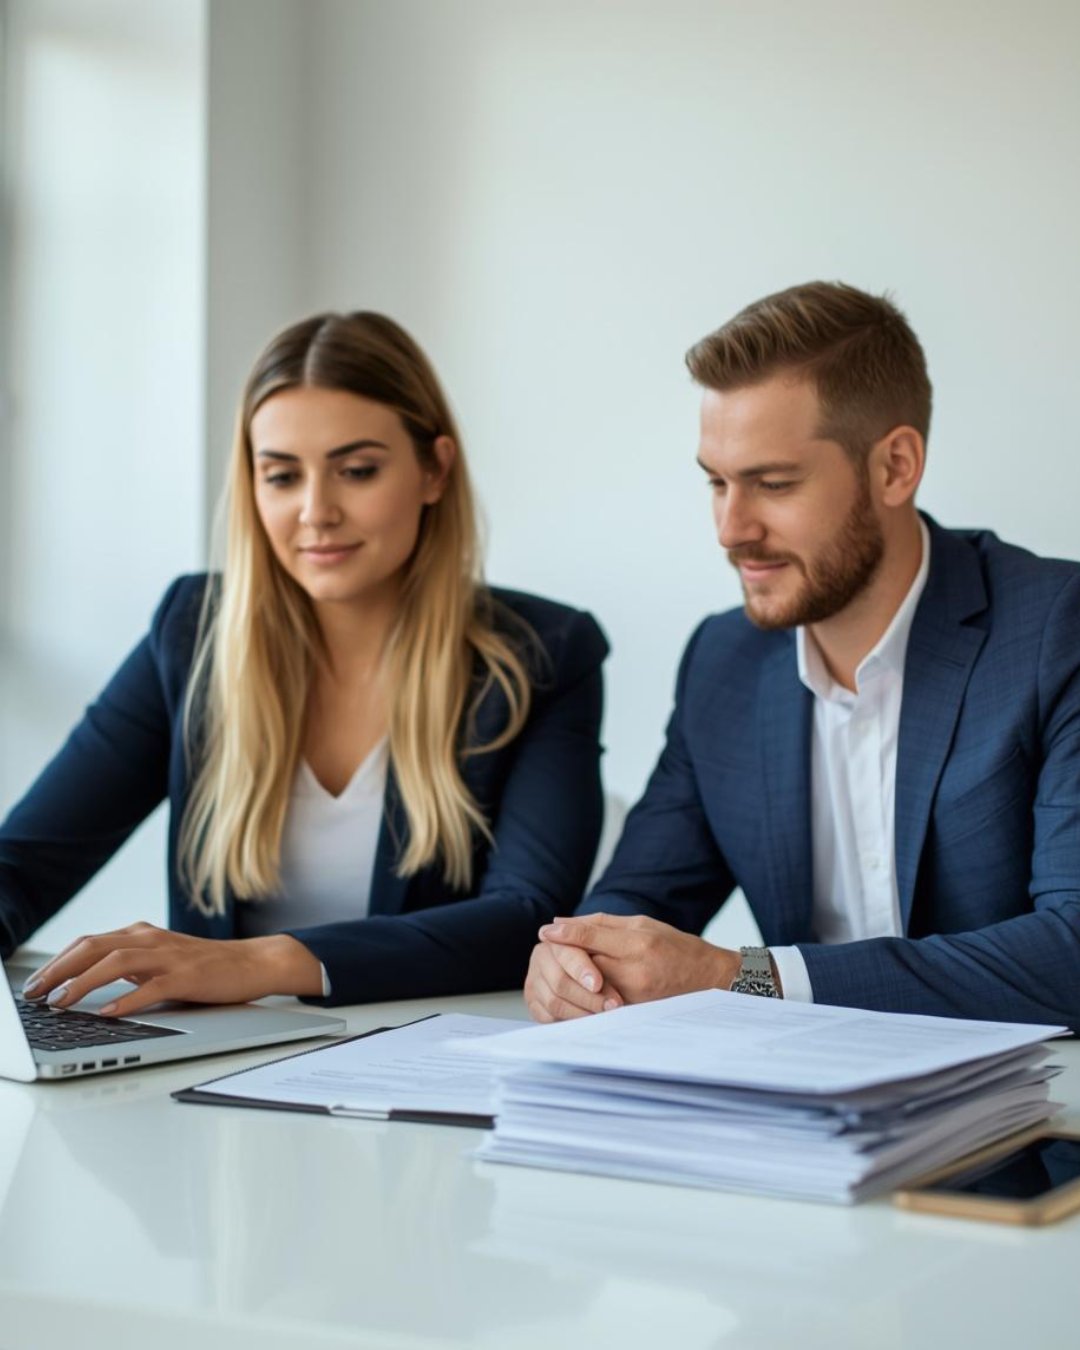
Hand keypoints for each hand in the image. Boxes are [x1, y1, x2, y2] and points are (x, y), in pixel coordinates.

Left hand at [19, 923, 323, 1015]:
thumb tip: (89, 983)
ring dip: (83, 983)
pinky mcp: (188, 976)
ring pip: (116, 962)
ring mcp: (170, 956)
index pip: (87, 943)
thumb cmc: (206, 967)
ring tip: (61, 1002)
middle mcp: (151, 939)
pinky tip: (108, 1013)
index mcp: (141, 934)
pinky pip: (152, 987)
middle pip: (93, 947)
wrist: (254, 962)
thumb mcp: (160, 960)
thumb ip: (130, 966)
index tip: (35, 984)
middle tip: (35, 993)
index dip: (57, 962)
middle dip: (58, 970)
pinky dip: (127, 999)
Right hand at [524, 933, 624, 1022]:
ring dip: (583, 1012)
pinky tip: (589, 1021)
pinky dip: (571, 1022)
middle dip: (588, 997)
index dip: (581, 969)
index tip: (597, 984)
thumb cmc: (603, 958)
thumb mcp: (603, 947)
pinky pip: (548, 1018)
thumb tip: (572, 934)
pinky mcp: (534, 1004)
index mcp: (556, 940)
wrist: (592, 977)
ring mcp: (534, 982)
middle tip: (612, 1005)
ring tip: (605, 1015)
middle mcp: (541, 959)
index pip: (566, 954)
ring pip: (555, 1003)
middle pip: (559, 982)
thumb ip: (593, 940)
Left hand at [538, 913, 741, 1013]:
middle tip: (546, 952)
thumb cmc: (677, 947)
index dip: (565, 934)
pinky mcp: (634, 1013)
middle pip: (584, 965)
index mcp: (638, 944)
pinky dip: (585, 997)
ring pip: (588, 988)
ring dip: (571, 979)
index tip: (545, 932)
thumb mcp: (643, 924)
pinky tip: (577, 991)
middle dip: (564, 957)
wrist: (710, 980)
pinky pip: (599, 1006)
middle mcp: (635, 972)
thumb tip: (562, 923)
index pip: (591, 937)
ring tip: (558, 971)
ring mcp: (634, 997)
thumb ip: (602, 924)